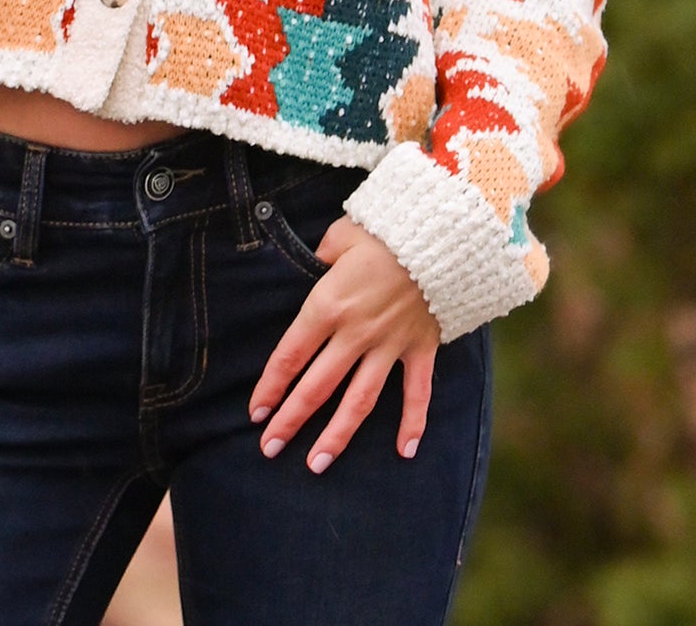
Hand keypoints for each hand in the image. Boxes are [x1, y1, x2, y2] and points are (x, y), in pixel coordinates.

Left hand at [249, 217, 439, 473]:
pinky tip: (405, 452)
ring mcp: (389, 345)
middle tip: (270, 448)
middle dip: (291, 420)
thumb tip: (313, 267)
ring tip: (316, 465)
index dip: (271, 386)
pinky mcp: (420, 348)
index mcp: (328, 305)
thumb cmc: (383, 230)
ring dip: (336, 436)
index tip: (256, 412)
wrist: (439, 235)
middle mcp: (355, 333)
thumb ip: (320, 258)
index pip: (290, 355)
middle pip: (317, 387)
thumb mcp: (340, 236)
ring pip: (359, 401)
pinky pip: (416, 392)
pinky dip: (413, 423)